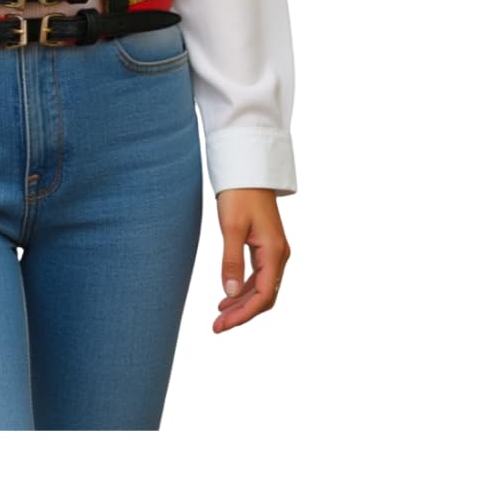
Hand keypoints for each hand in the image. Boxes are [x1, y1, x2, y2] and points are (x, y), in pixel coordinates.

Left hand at [213, 188, 290, 333]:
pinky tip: (228, 296)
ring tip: (219, 317)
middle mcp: (279, 255)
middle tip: (217, 327)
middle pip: (264, 296)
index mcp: (274, 252)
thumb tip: (229, 293)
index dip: (244, 314)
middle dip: (242, 313)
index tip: (223, 325)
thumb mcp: (231, 228)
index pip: (263, 295)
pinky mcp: (267, 246)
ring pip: (262, 288)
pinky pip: (259, 276)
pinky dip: (244, 289)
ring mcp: (274, 251)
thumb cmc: (239, 194)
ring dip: (242, 304)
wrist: (248, 170)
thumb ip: (231, 261)